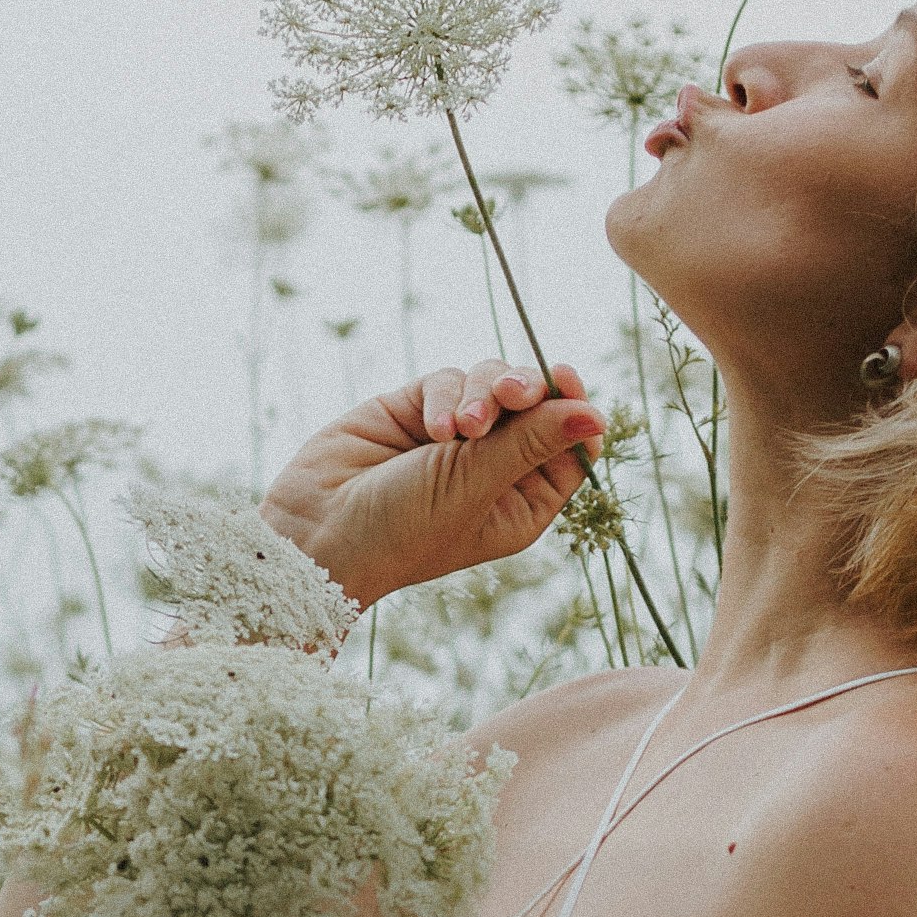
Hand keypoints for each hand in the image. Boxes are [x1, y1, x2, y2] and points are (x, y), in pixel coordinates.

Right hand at [259, 362, 606, 607]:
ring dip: (483, 392)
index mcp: (521, 502)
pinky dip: (444, 396)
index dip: (574, 410)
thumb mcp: (476, 488)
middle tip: (511, 395)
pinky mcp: (415, 411)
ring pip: (492, 382)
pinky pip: (447, 381)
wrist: (318, 534)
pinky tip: (431, 428)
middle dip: (526, 391)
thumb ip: (533, 442)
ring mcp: (453, 437)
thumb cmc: (401, 532)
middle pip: (536, 405)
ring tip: (461, 426)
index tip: (565, 381)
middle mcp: (493, 468)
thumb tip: (598, 413)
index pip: (571, 447)